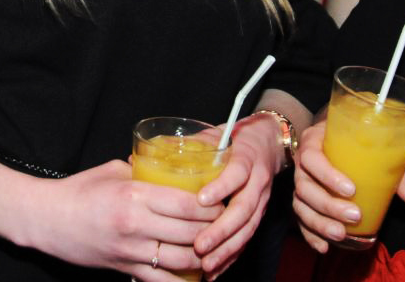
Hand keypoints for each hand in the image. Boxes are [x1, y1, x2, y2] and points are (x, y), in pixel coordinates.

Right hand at [23, 159, 220, 279]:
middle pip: (191, 233)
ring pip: (183, 261)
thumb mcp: (113, 172)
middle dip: (214, 231)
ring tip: (215, 249)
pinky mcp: (124, 270)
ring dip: (204, 258)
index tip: (221, 202)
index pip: (186, 204)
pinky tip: (196, 276)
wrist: (47, 219)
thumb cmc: (79, 191)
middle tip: (225, 225)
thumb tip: (170, 170)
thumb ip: (144, 173)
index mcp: (134, 195)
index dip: (211, 206)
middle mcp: (136, 225)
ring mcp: (131, 252)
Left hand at [196, 117, 282, 278]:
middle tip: (199, 245)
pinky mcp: (259, 216)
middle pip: (244, 209)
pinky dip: (232, 257)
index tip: (200, 200)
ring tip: (206, 265)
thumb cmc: (233, 141)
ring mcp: (261, 202)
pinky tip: (215, 271)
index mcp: (245, 158)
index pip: (237, 174)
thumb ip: (182, 146)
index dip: (221, 187)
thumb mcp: (212, 135)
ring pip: (247, 229)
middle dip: (221, 230)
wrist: (267, 145)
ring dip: (226, 249)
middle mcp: (257, 182)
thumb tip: (137, 157)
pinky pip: (247, 240)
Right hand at [291, 118, 404, 253]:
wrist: (333, 139)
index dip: (327, 175)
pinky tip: (323, 247)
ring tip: (341, 234)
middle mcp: (301, 163)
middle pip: (304, 187)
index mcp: (314, 142)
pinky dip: (310, 235)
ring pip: (300, 206)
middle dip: (329, 205)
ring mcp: (300, 183)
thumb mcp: (374, 146)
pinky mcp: (302, 201)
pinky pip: (300, 219)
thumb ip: (393, 167)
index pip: (311, 158)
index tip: (351, 190)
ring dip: (319, 223)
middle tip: (355, 216)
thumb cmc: (353, 142)